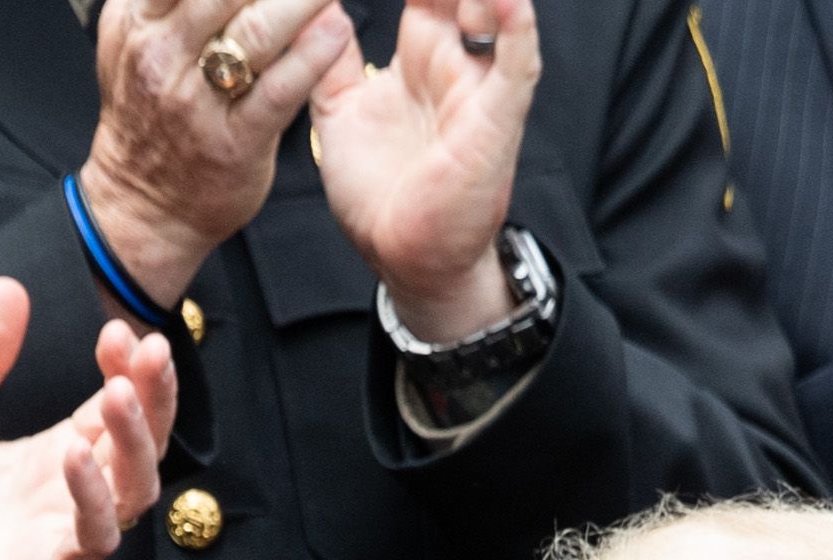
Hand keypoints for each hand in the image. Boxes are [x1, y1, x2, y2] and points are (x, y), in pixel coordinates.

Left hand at [0, 280, 174, 559]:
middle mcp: (73, 496)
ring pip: (134, 490)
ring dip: (135, 440)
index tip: (114, 329)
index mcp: (57, 457)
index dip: (128, 369)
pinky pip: (92, 539)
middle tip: (147, 346)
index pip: (116, 409)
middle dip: (154, 395)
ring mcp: (64, 536)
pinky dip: (92, 497)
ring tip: (116, 392)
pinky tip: (73, 452)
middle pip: (144, 445)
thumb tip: (11, 285)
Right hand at [82, 0, 357, 309]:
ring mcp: (196, 99)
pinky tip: (339, 28)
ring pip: (254, 30)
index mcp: (137, 17)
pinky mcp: (234, 141)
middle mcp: (162, 52)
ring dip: (302, 0)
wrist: (144, 206)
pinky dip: (313, 53)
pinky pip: (279, 89)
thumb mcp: (140, 40)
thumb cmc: (154, 118)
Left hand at [317, 0, 543, 343]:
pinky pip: (516, 65)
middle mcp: (455, 63)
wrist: (405, 261)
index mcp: (419, 55)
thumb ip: (330, 62)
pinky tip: (504, 2)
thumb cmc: (382, 196)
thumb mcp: (338, 113)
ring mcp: (479, 88)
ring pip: (496, 11)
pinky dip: (514, 28)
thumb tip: (316, 11)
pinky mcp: (496, 122)